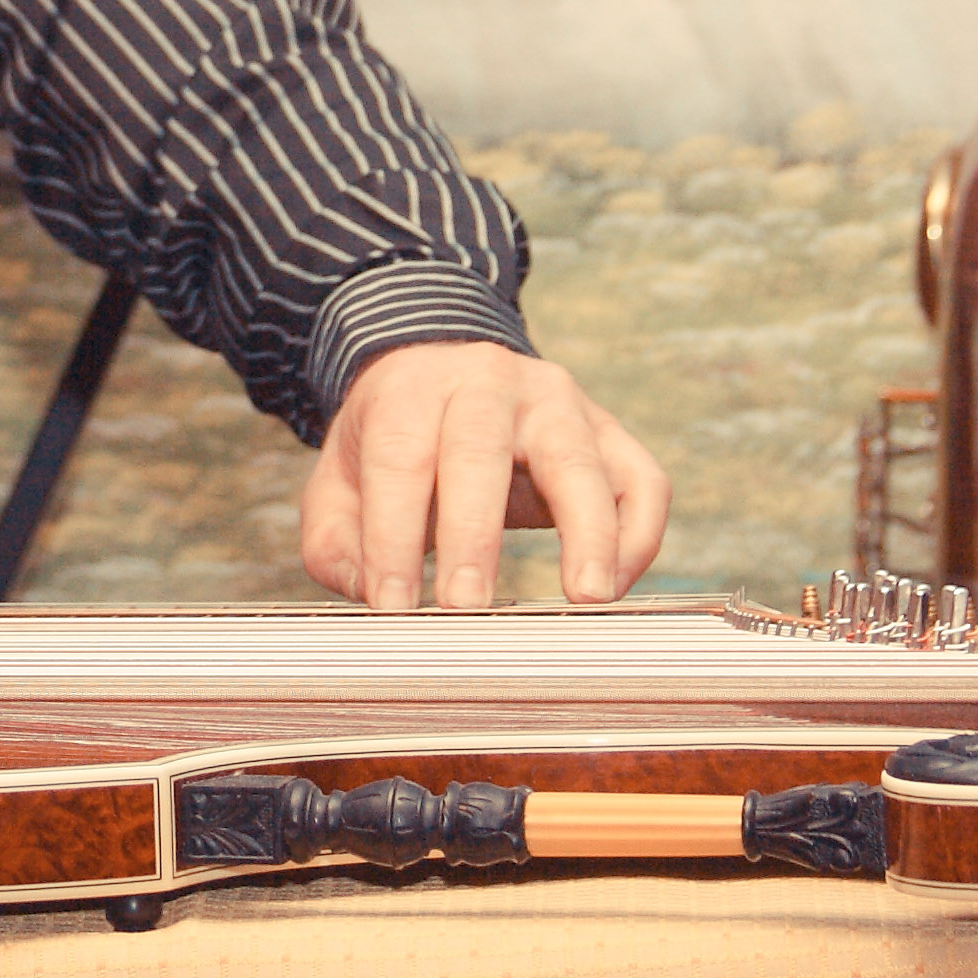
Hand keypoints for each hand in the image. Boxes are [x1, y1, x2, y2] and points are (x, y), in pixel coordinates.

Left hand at [299, 341, 668, 612]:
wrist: (444, 369)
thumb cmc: (392, 443)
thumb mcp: (340, 480)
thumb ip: (336, 544)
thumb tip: (369, 596)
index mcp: (412, 390)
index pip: (399, 459)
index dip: (392, 535)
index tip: (392, 607)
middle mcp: (487, 383)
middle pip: (481, 450)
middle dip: (472, 533)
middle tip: (466, 608)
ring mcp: (557, 402)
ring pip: (579, 459)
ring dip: (588, 530)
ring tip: (585, 597)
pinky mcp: (608, 431)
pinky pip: (641, 479)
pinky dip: (638, 534)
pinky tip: (613, 586)